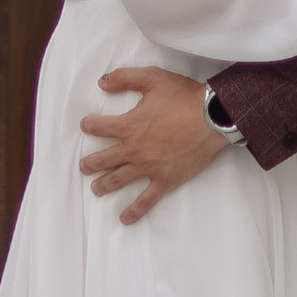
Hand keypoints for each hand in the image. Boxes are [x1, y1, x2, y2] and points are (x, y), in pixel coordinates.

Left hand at [81, 65, 227, 220]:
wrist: (213, 118)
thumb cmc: (184, 97)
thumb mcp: (153, 78)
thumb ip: (125, 78)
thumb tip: (102, 82)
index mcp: (129, 126)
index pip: (100, 128)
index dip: (90, 125)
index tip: (86, 126)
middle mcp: (134, 149)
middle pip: (104, 159)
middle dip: (91, 163)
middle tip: (84, 166)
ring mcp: (148, 167)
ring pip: (119, 179)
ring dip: (104, 185)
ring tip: (96, 189)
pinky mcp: (165, 180)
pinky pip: (146, 200)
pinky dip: (134, 211)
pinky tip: (124, 218)